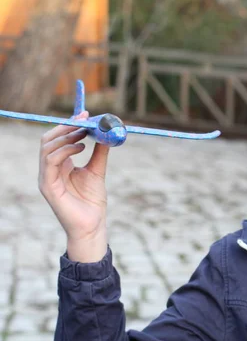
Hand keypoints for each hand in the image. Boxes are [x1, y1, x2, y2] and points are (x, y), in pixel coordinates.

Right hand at [38, 111, 109, 261]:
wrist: (92, 225)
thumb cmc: (92, 202)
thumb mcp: (97, 171)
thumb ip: (99, 153)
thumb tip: (106, 134)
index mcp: (59, 165)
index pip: (58, 139)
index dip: (69, 125)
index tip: (85, 114)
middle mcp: (49, 169)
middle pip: (49, 140)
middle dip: (66, 127)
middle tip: (84, 120)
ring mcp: (46, 177)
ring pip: (47, 147)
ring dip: (66, 137)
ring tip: (84, 134)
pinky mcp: (47, 186)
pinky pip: (50, 162)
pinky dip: (64, 151)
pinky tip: (80, 147)